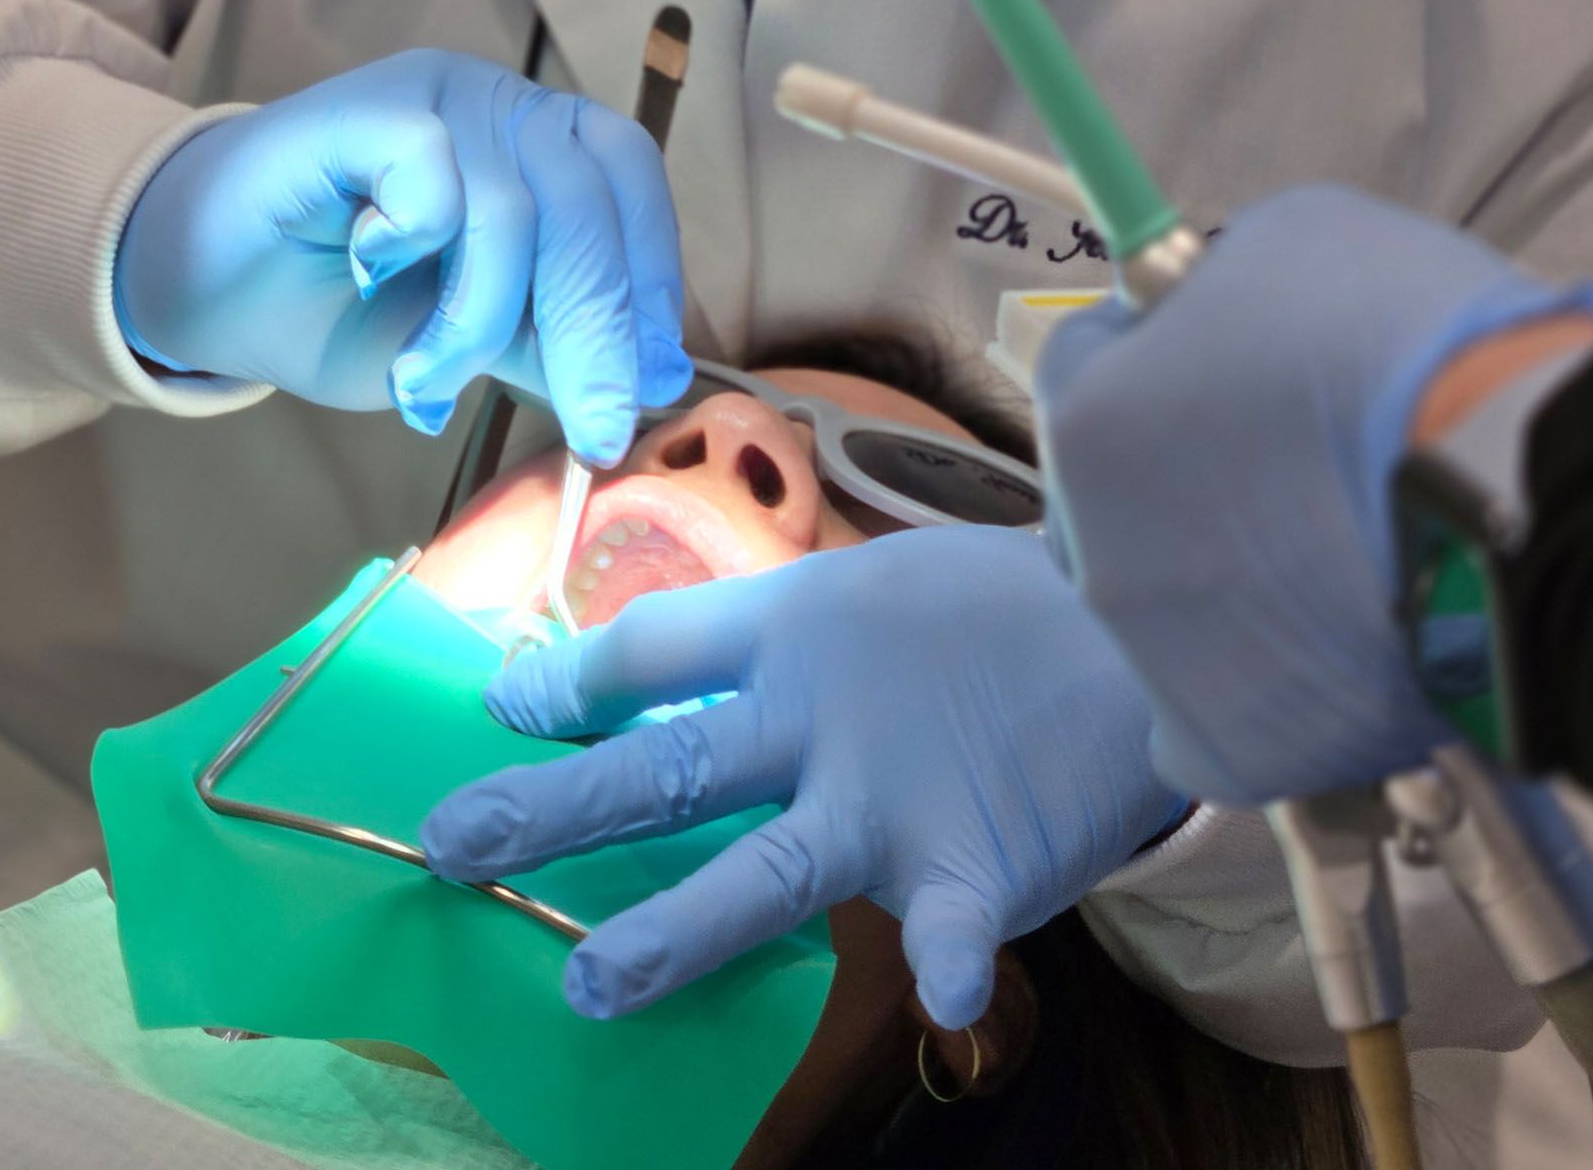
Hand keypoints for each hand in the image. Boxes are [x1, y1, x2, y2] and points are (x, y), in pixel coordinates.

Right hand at [114, 49, 692, 464]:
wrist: (205, 294)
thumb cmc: (339, 314)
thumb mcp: (469, 347)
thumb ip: (550, 345)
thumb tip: (652, 380)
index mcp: (542, 150)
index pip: (630, 197)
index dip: (650, 288)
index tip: (647, 386)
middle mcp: (501, 109)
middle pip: (586, 208)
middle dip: (594, 333)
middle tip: (593, 431)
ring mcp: (435, 100)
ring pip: (513, 207)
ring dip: (480, 322)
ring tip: (427, 385)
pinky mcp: (363, 110)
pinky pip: (432, 176)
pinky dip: (415, 246)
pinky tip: (370, 273)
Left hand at [420, 527, 1182, 1027]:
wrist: (1141, 610)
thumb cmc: (992, 605)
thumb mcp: (863, 588)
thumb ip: (760, 638)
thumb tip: (630, 670)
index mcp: (791, 629)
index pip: (649, 652)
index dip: (563, 684)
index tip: (499, 711)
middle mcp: (818, 716)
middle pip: (667, 764)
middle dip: (554, 809)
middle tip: (451, 846)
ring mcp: (892, 798)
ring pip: (763, 872)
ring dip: (675, 930)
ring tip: (591, 981)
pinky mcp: (977, 860)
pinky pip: (953, 926)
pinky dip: (949, 963)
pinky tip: (942, 1004)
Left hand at [1036, 184, 1592, 803]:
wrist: (1521, 496)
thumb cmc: (1410, 349)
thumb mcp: (1293, 242)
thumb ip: (1219, 282)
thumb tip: (1210, 305)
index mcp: (1092, 424)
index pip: (1086, 365)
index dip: (1157, 348)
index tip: (1217, 349)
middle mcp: (1095, 553)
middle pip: (1113, 501)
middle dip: (1175, 474)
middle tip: (1285, 465)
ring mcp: (1154, 660)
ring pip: (1165, 610)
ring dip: (1222, 581)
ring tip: (1333, 561)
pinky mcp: (1228, 747)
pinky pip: (1212, 720)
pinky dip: (1258, 692)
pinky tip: (1320, 657)